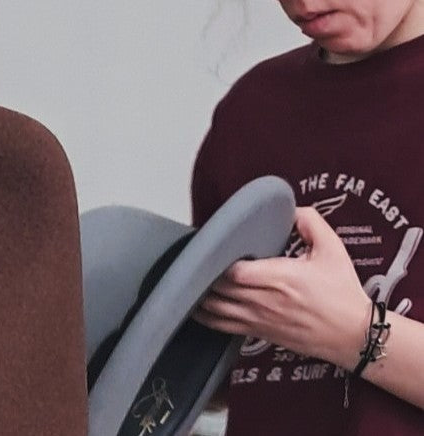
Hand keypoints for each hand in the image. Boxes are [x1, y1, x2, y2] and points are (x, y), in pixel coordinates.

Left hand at [193, 205, 370, 368]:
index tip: (210, 245)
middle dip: (203, 274)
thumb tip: (293, 208)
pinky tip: (194, 307)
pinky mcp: (258, 333)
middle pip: (218, 288)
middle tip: (193, 259)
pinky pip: (222, 326)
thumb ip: (311, 224)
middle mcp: (265, 300)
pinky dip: (205, 316)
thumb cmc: (343, 294)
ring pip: (215, 309)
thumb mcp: (333, 250)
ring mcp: (259, 319)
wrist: (355, 335)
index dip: (217, 259)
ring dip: (198, 295)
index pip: (234, 270)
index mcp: (280, 277)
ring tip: (188, 280)